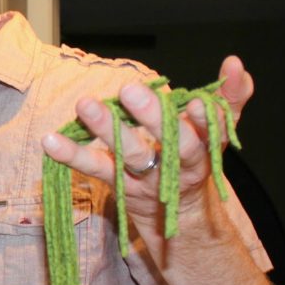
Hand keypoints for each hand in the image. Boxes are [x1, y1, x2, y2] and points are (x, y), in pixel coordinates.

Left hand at [42, 56, 253, 239]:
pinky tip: (49, 140)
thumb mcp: (219, 133)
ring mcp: (148, 179)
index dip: (206, 119)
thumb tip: (235, 62)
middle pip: (170, 144)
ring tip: (86, 105)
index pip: (211, 131)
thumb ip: (229, 98)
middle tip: (132, 91)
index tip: (197, 104)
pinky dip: (71, 154)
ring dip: (107, 129)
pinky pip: (95, 169)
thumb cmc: (196, 163)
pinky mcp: (120, 186)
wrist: (181, 222)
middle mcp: (178, 165)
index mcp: (206, 147)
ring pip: (130, 155)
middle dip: (152, 118)